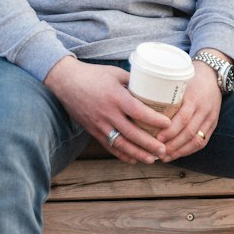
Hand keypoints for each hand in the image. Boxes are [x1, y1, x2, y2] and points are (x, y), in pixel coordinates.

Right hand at [44, 57, 173, 162]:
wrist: (65, 81)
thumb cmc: (93, 74)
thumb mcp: (116, 73)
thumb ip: (133, 82)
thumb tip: (153, 88)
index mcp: (115, 97)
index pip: (138, 112)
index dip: (154, 120)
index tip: (168, 124)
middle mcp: (108, 113)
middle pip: (132, 133)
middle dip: (149, 144)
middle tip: (164, 150)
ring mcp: (99, 124)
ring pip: (121, 144)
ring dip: (138, 153)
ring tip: (152, 159)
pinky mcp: (93, 131)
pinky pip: (109, 146)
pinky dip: (122, 155)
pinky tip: (134, 160)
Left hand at [154, 61, 222, 161]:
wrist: (212, 75)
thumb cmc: (189, 78)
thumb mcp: (177, 82)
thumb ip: (163, 94)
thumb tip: (138, 104)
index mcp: (193, 97)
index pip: (182, 118)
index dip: (170, 131)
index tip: (156, 138)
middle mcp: (203, 109)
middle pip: (188, 132)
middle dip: (172, 145)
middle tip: (157, 152)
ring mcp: (210, 118)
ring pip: (196, 140)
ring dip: (180, 151)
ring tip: (165, 157)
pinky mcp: (213, 124)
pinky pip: (202, 141)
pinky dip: (189, 150)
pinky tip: (177, 154)